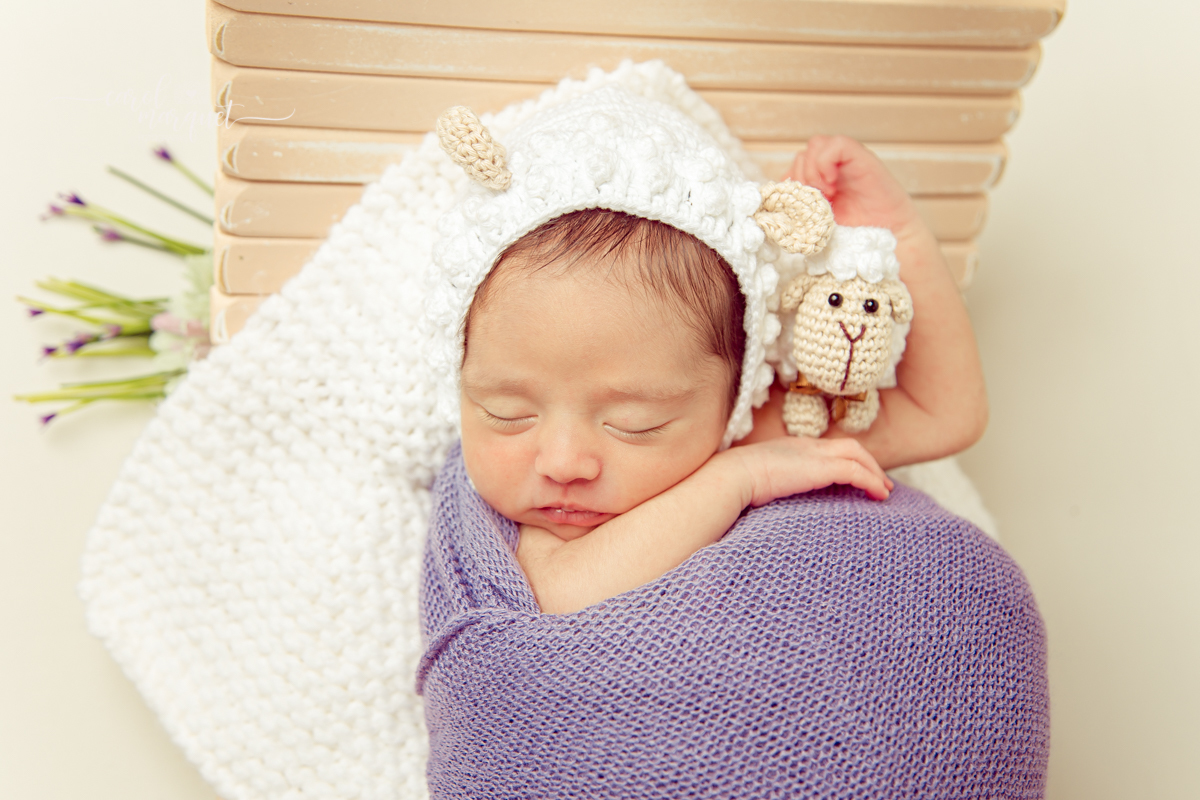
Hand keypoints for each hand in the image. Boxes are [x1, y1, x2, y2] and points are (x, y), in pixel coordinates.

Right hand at [717, 435, 892, 506]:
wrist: (732, 476)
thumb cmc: (735, 484)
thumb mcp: (756, 481)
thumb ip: (769, 485)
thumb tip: (766, 504)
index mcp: (791, 447)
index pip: (828, 448)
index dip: (846, 461)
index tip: (857, 479)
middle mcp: (806, 445)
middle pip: (848, 446)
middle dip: (869, 464)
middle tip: (882, 485)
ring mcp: (814, 454)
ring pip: (857, 454)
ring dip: (875, 472)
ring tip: (884, 492)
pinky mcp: (821, 468)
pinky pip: (856, 471)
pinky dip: (871, 481)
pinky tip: (879, 496)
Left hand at [786, 135, 921, 237]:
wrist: (891, 238)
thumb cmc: (856, 234)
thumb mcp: (818, 223)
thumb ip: (799, 210)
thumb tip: (774, 205)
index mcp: (821, 181)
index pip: (794, 167)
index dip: (790, 183)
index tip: (798, 206)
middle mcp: (833, 167)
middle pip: (801, 155)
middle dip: (801, 179)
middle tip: (814, 201)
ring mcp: (847, 161)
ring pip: (815, 145)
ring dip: (812, 171)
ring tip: (825, 195)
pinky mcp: (862, 158)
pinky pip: (837, 144)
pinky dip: (826, 163)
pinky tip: (831, 185)